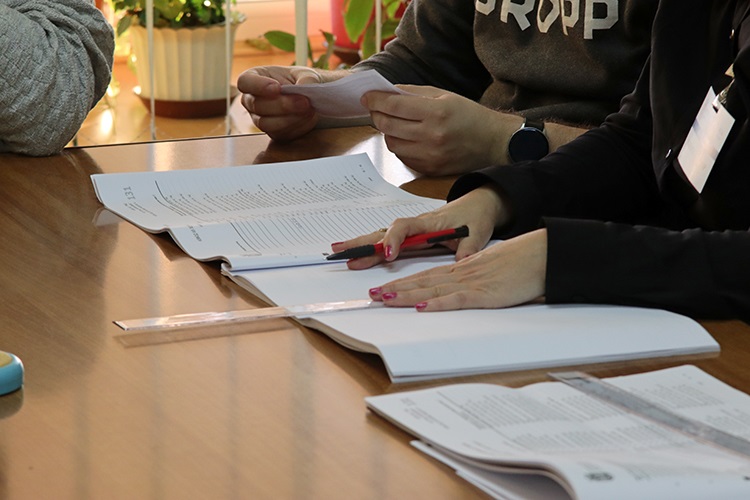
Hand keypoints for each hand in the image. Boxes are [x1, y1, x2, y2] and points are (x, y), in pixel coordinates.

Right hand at [237, 66, 348, 141]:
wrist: (311, 99)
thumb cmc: (301, 81)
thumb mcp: (306, 74)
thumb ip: (307, 78)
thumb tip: (306, 86)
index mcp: (254, 78)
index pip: (245, 82)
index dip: (258, 85)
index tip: (277, 88)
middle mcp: (251, 100)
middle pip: (257, 105)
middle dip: (282, 105)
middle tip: (304, 101)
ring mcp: (259, 118)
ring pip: (266, 123)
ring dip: (290, 118)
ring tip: (309, 109)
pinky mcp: (272, 132)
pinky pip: (279, 133)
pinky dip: (296, 126)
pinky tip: (309, 118)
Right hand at [331, 185, 507, 269]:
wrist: (479, 204)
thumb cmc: (476, 218)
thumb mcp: (478, 234)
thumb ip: (469, 249)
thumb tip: (463, 262)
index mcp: (430, 222)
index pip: (405, 228)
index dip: (394, 240)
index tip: (388, 255)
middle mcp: (416, 224)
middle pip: (384, 231)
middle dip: (363, 242)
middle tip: (342, 252)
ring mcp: (412, 229)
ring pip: (381, 234)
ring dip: (361, 243)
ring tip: (339, 252)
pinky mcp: (411, 235)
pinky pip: (387, 239)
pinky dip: (371, 245)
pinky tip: (357, 253)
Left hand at [361, 85, 522, 174]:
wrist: (493, 142)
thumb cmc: (469, 116)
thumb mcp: (444, 96)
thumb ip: (414, 93)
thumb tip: (387, 92)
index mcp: (436, 113)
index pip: (394, 106)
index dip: (376, 100)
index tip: (367, 97)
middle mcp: (431, 136)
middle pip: (388, 125)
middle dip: (376, 114)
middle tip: (375, 108)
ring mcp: (430, 156)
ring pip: (392, 143)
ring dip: (386, 131)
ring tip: (391, 123)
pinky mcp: (430, 169)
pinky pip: (403, 157)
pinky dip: (399, 145)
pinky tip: (404, 137)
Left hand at [369, 229, 547, 311]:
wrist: (542, 255)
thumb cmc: (521, 263)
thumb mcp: (491, 269)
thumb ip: (475, 278)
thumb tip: (462, 289)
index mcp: (463, 269)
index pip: (426, 275)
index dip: (403, 281)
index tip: (384, 287)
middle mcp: (461, 274)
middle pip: (421, 281)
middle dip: (395, 288)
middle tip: (372, 294)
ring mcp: (470, 283)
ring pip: (431, 289)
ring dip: (405, 295)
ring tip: (384, 299)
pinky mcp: (484, 294)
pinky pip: (456, 299)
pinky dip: (436, 303)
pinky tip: (420, 307)